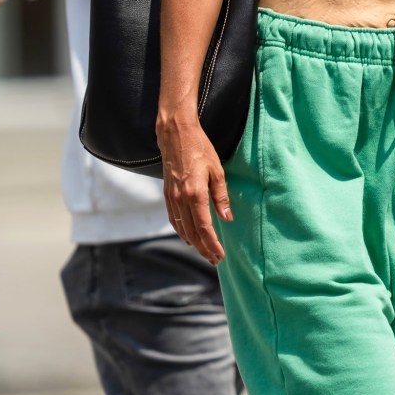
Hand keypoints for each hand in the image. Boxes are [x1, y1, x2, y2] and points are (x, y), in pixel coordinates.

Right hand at [157, 113, 232, 264]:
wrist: (176, 134)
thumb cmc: (200, 149)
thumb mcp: (217, 171)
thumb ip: (221, 197)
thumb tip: (227, 219)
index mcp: (195, 194)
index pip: (205, 228)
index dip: (213, 244)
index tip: (220, 255)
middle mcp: (181, 199)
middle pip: (193, 233)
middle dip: (204, 249)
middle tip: (214, 259)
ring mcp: (171, 197)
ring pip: (182, 228)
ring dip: (193, 243)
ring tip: (204, 252)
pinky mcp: (167, 193)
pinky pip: (173, 219)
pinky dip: (181, 231)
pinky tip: (188, 236)